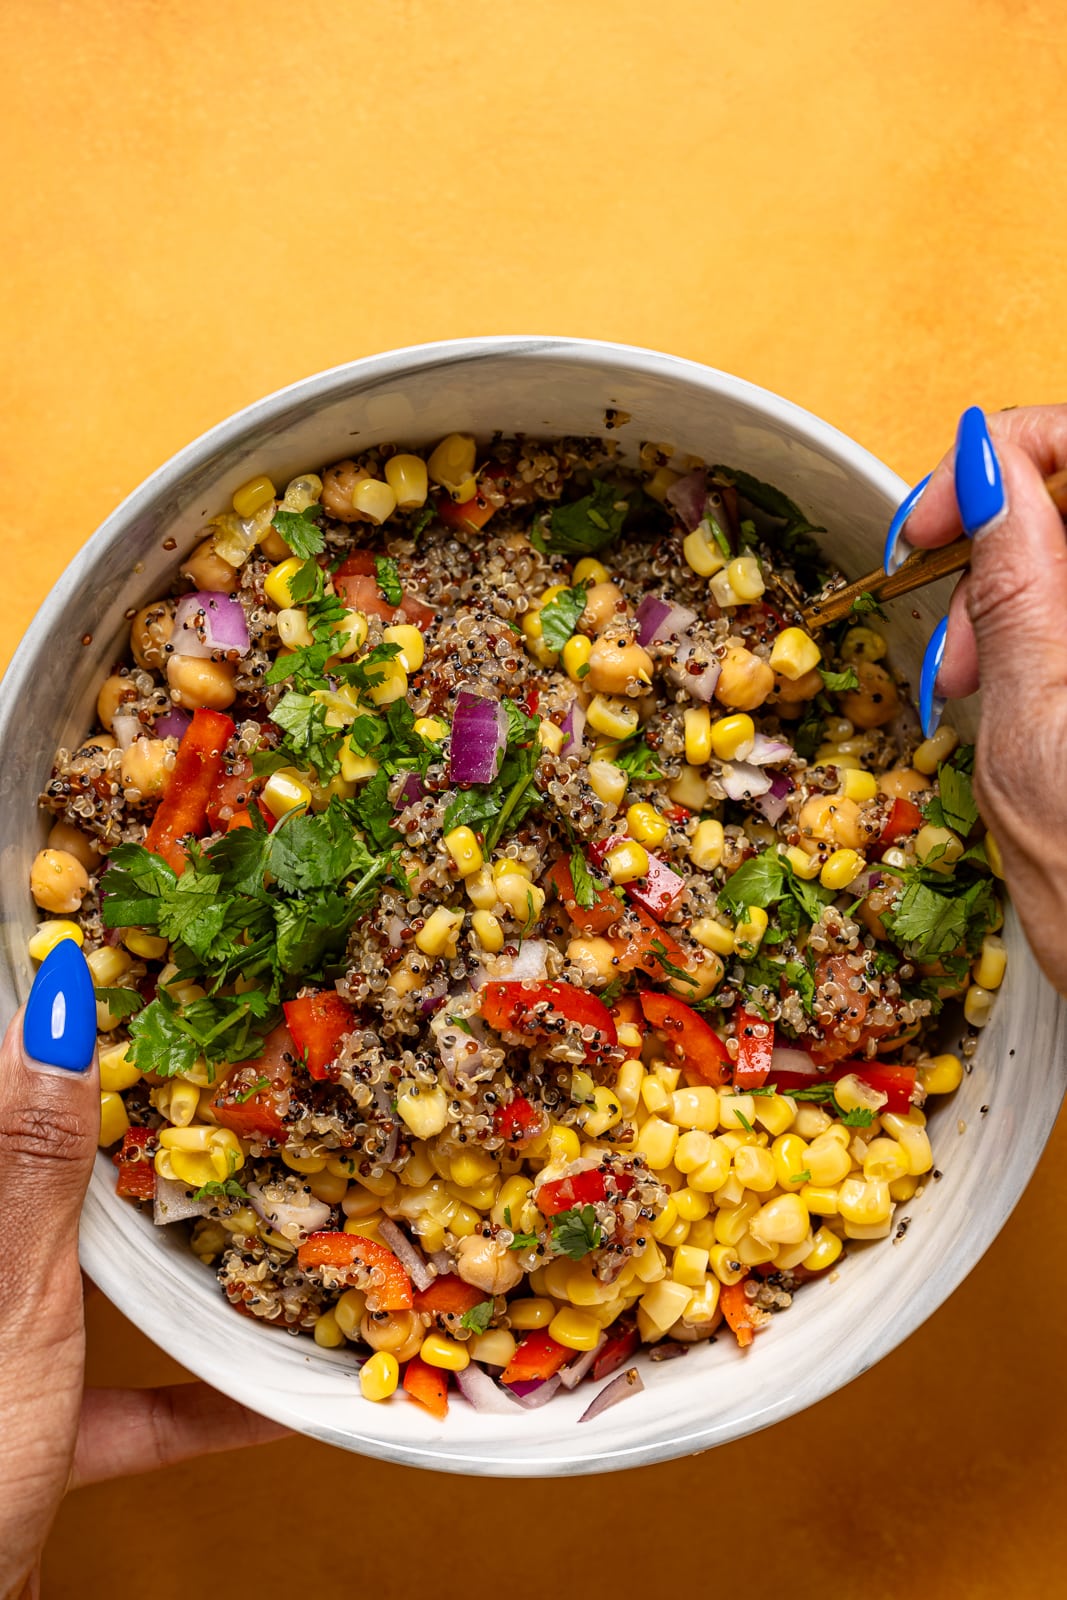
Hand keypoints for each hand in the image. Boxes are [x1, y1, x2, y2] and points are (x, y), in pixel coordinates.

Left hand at [0, 942, 286, 1599]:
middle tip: (221, 1049)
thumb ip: (30, 1160)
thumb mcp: (10, 1303)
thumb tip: (55, 1004)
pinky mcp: (24, 1431)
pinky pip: (121, 1398)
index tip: (128, 952)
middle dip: (133, 1120)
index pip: (4, 1090)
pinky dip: (192, 1398)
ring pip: (90, 1274)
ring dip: (174, 1249)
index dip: (50, 1017)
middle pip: (53, 1176)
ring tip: (256, 1186)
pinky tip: (280, 1397)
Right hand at [889, 403, 1066, 995]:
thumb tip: (988, 457)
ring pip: (1060, 554)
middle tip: (945, 609)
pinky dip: (1016, 630)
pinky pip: (1057, 605)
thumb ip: (1017, 562)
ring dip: (998, 597)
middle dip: (994, 541)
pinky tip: (988, 681)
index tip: (940, 509)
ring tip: (962, 674)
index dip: (1012, 450)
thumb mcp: (1038, 697)